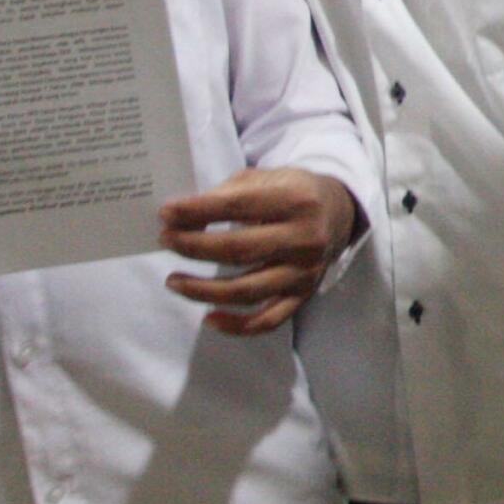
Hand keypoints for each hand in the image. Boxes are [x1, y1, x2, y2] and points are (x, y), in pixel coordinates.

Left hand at [158, 166, 359, 334]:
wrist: (338, 213)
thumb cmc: (292, 192)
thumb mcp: (267, 178)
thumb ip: (228, 194)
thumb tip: (180, 217)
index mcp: (296, 200)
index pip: (238, 206)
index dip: (198, 211)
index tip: (165, 213)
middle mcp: (305, 238)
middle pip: (239, 250)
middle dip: (194, 246)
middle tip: (166, 240)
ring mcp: (305, 271)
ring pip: (246, 291)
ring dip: (202, 290)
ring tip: (173, 280)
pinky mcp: (303, 295)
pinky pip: (267, 321)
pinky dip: (236, 326)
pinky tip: (209, 318)